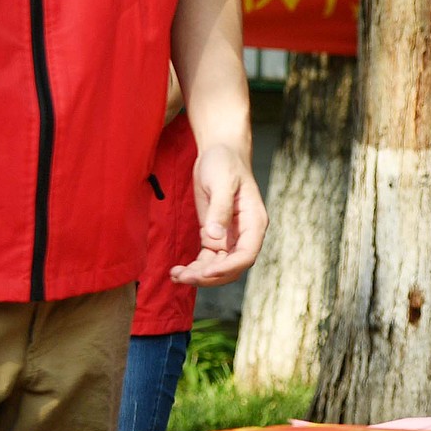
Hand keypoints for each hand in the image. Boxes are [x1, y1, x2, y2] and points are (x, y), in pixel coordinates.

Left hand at [171, 145, 266, 285]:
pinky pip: (207, 259)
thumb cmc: (225, 163)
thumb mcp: (222, 183)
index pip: (246, 255)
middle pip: (232, 267)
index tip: (205, 272)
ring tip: (176, 276)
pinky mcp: (214, 235)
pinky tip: (177, 271)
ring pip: (218, 266)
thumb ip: (220, 210)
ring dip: (199, 275)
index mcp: (254, 223)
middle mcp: (245, 234)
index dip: (228, 268)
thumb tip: (214, 237)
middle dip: (209, 276)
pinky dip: (194, 267)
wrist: (219, 153)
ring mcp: (230, 237)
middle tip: (184, 277)